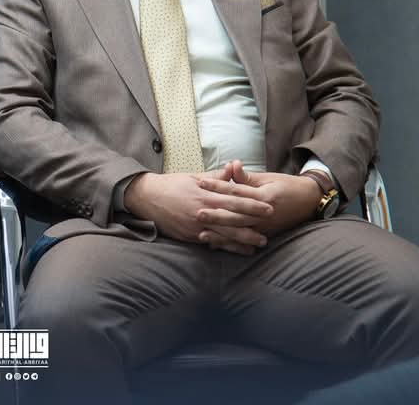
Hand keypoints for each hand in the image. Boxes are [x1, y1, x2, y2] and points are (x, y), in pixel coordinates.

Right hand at [124, 170, 272, 254]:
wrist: (147, 198)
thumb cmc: (172, 185)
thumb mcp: (194, 177)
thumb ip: (216, 176)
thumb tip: (234, 168)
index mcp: (206, 193)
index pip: (234, 199)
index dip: (253, 204)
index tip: (269, 206)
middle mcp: (203, 210)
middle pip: (233, 218)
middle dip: (254, 222)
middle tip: (271, 225)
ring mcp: (197, 225)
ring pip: (226, 234)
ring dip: (245, 239)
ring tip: (261, 242)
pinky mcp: (190, 235)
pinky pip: (213, 242)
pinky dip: (228, 246)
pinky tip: (241, 250)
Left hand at [196, 161, 321, 240]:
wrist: (310, 201)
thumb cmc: (286, 186)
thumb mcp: (268, 178)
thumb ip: (247, 177)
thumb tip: (231, 165)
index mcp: (264, 196)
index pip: (236, 190)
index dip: (218, 186)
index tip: (201, 182)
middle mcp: (264, 214)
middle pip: (236, 215)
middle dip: (216, 215)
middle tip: (197, 213)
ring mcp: (265, 227)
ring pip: (239, 232)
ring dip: (220, 234)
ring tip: (202, 234)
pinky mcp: (265, 235)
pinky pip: (245, 242)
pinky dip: (230, 244)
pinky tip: (216, 246)